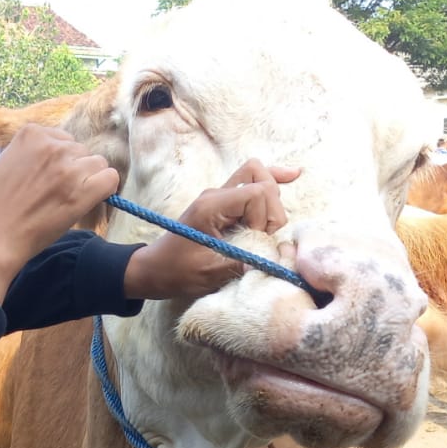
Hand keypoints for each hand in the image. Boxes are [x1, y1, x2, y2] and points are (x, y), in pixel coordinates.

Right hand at [0, 124, 118, 303]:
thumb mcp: (4, 164)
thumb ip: (30, 154)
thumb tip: (57, 156)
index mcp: (31, 134)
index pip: (61, 138)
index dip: (56, 161)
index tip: (44, 179)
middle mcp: (52, 146)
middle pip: (79, 151)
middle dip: (71, 169)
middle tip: (52, 194)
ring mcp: (68, 168)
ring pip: (96, 164)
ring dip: (86, 180)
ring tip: (63, 201)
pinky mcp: (82, 191)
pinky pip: (110, 179)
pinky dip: (104, 189)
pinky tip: (86, 202)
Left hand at [123, 159, 300, 299]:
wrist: (154, 270)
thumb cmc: (176, 271)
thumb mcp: (209, 272)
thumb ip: (243, 262)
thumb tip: (274, 260)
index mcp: (211, 205)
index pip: (258, 192)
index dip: (264, 217)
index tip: (252, 241)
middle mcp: (217, 194)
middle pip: (263, 180)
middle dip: (271, 211)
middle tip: (258, 239)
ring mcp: (220, 197)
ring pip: (260, 179)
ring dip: (271, 205)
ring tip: (262, 232)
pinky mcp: (225, 205)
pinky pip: (252, 183)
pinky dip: (272, 182)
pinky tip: (293, 174)